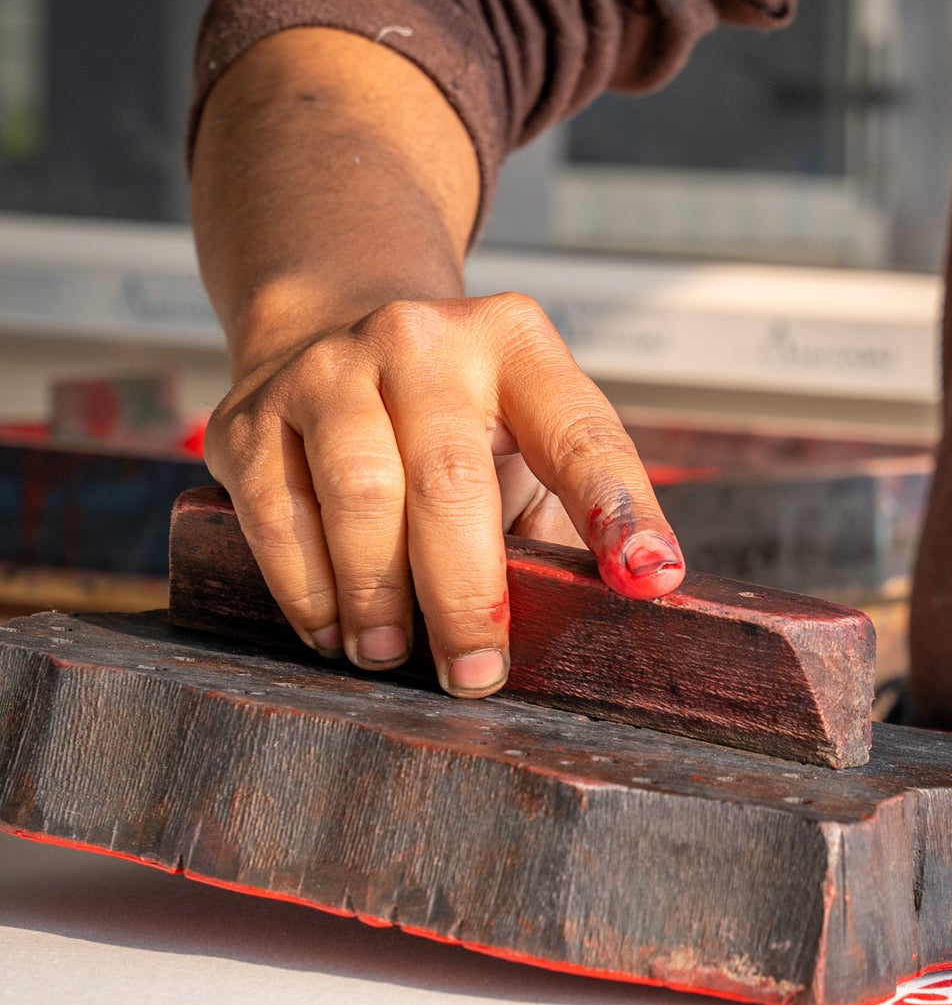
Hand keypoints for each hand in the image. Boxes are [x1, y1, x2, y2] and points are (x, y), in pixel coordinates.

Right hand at [205, 293, 682, 694]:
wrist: (330, 330)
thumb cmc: (456, 419)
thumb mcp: (528, 443)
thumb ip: (564, 515)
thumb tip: (600, 615)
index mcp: (515, 345)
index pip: (580, 433)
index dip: (617, 509)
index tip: (648, 577)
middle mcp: (420, 343)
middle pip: (451, 480)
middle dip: (466, 595)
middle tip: (476, 674)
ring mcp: (328, 371)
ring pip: (358, 495)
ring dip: (379, 596)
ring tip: (394, 655)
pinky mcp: (250, 414)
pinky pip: (275, 512)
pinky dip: (307, 587)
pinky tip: (334, 632)